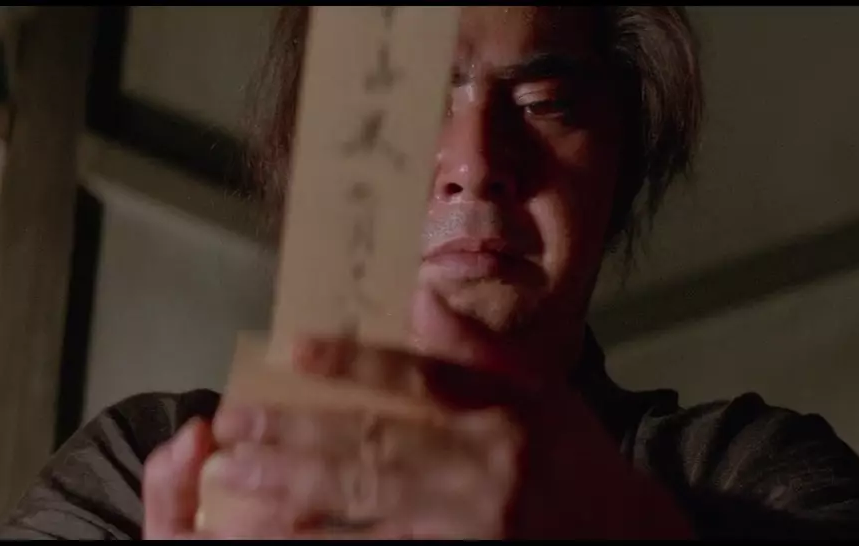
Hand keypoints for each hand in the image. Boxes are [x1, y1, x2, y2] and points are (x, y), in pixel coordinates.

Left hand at [142, 337, 694, 538]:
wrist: (624, 537)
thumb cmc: (577, 460)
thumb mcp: (543, 391)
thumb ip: (476, 349)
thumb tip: (418, 293)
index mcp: (509, 417)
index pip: (420, 380)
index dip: (353, 362)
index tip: (294, 347)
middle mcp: (489, 474)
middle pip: (377, 446)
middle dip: (298, 435)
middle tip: (235, 424)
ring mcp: (471, 529)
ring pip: (368, 506)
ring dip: (292, 493)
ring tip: (235, 478)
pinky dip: (329, 541)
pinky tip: (281, 532)